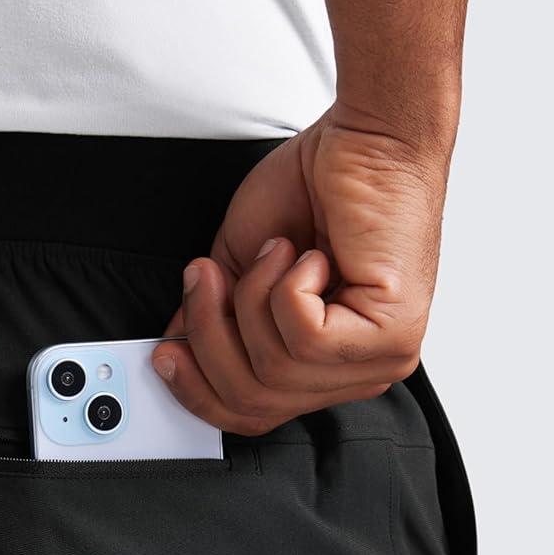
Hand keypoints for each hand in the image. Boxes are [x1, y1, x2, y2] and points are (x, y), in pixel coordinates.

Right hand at [151, 106, 452, 434]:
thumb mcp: (241, 265)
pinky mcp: (389, 335)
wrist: (368, 138)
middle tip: (206, 277)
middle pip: (254, 401)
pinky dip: (288, 286)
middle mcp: (355, 373)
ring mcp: (377, 360)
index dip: (199, 392)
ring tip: (276, 250)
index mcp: (324, 367)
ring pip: (275, 372)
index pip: (253, 415)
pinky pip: (306, 340)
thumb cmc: (318, 190)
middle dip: (211, 335)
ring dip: (254, 297)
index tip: (164, 353)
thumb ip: (212, 317)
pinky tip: (310, 254)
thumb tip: (176, 348)